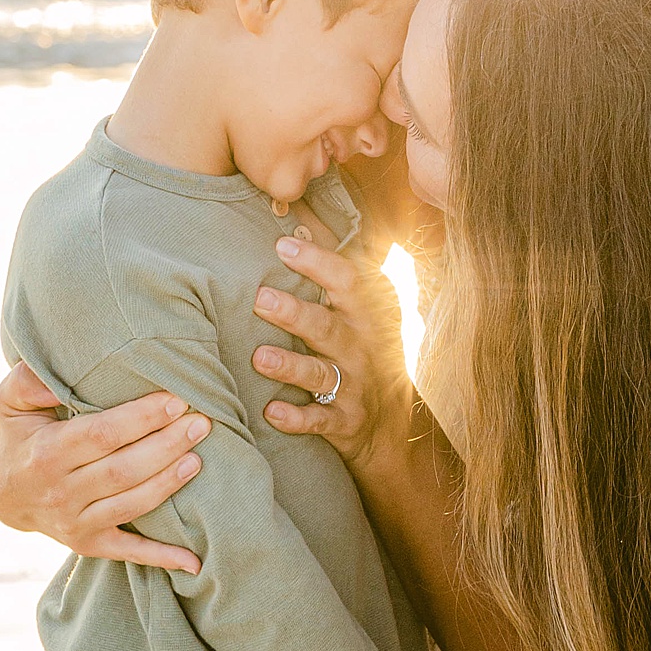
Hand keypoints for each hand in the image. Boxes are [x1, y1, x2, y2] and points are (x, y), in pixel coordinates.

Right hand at [0, 362, 210, 570]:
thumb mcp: (10, 401)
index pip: (101, 435)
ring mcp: (75, 523)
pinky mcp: (88, 544)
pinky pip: (128, 552)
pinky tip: (194, 561)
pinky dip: (162, 558)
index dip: (142, 418)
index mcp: (46, 453)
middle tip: (201, 423)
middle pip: (123, 469)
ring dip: (169, 483)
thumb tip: (55, 382)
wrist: (2, 493)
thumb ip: (28, 383)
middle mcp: (60, 492)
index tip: (175, 400)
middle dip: (167, 445)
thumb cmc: (19, 435)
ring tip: (198, 458)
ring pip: (132, 504)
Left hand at [253, 231, 415, 468]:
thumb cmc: (365, 355)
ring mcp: (353, 387)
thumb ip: (338, 280)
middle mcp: (361, 348)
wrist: (390, 425)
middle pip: (328, 327)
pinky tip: (271, 413)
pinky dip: (297, 418)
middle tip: (261, 298)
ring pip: (320, 373)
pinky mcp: (344, 423)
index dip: (317, 262)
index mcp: (366, 316)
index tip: (282, 245)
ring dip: (290, 365)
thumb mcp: (366, 315)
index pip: (347, 281)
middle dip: (295, 313)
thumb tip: (297, 225)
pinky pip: (319, 421)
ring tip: (260, 357)